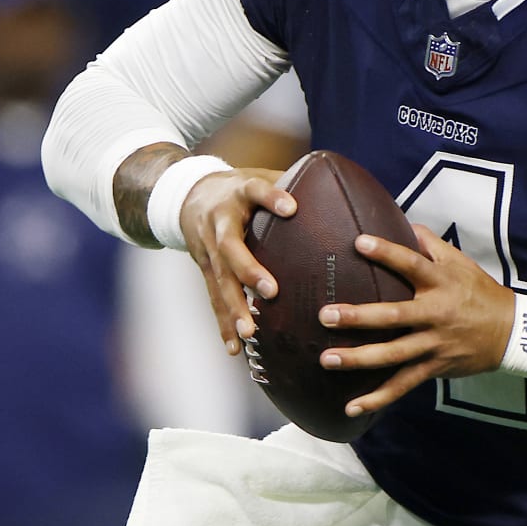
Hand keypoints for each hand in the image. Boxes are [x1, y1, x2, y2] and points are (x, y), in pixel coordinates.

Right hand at [178, 167, 296, 355]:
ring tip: (250, 332)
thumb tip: (339, 192)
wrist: (187, 195)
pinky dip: (224, 325)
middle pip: (230, 246)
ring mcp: (208, 248)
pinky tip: (236, 348)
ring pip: (219, 279)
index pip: (255, 191)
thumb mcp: (259, 176)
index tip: (291, 207)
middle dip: (250, 269)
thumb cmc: (238, 189)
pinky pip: (213, 298)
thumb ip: (290, 185)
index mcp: (239, 193)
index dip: (271, 198)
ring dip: (234, 308)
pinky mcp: (204, 269)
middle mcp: (220, 222)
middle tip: (271, 290)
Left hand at [318, 225, 515, 417]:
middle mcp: (435, 314)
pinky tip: (352, 407)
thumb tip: (405, 223)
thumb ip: (431, 245)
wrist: (512, 332)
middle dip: (359, 317)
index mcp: (440, 283)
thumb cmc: (480, 292)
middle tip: (326, 315)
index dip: (387, 253)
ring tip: (326, 359)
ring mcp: (433, 344)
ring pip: (393, 354)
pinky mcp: (434, 367)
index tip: (359, 243)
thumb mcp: (461, 263)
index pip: (411, 264)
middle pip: (394, 316)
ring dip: (358, 358)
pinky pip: (403, 385)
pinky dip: (378, 398)